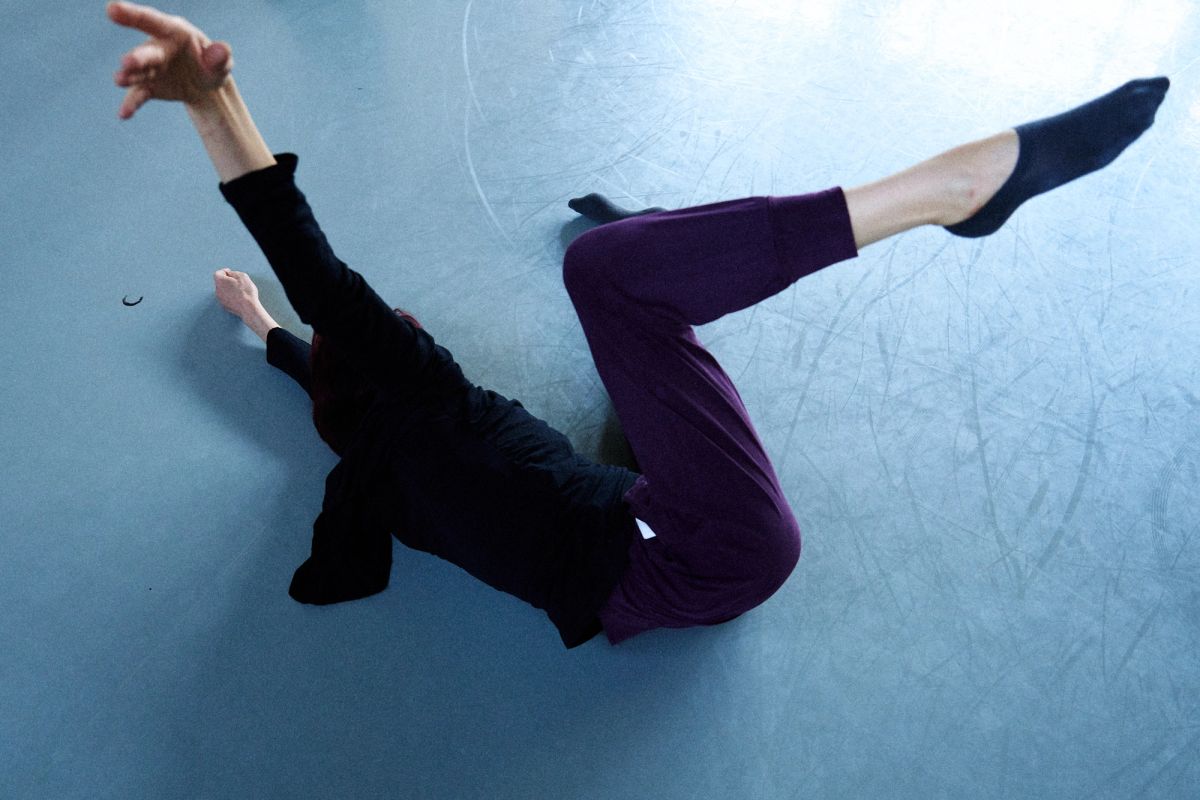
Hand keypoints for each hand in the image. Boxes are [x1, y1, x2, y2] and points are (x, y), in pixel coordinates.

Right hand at [108, 1, 233, 119]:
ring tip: (120, 80)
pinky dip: (131, 104)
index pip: (153, 21)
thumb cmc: (213, 66)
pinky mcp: (147, 86)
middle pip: (146, 51)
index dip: (133, 14)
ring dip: (129, 76)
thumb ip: (220, 57)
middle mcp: (157, 47)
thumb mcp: (221, 62)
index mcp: (174, 32)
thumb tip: (220, 52)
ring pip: (137, 72)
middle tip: (128, 62)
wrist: (205, 87)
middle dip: (138, 57)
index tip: (112, 8)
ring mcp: (150, 68)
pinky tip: (124, 114)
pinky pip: (138, 95)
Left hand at [214, 269, 278, 341]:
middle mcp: (217, 290)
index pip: (218, 273)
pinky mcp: (224, 306)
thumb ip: (234, 273)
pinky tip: (238, 298)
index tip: (231, 272)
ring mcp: (220, 299)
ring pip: (222, 291)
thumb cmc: (246, 291)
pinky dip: (230, 296)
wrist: (248, 308)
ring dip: (228, 289)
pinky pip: (225, 298)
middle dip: (226, 281)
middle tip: (237, 282)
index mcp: (220, 281)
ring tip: (239, 291)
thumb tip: (230, 274)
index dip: (225, 271)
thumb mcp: (243, 276)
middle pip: (220, 282)